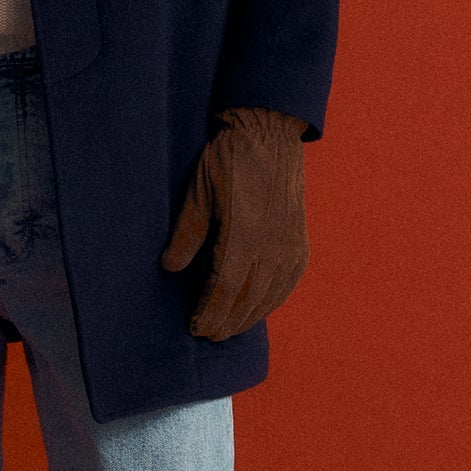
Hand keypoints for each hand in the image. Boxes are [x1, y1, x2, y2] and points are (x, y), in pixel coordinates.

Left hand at [160, 106, 309, 340]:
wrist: (270, 135)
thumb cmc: (229, 160)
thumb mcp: (199, 192)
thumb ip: (187, 233)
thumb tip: (170, 267)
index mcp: (244, 235)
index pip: (224, 289)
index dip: (209, 312)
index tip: (195, 326)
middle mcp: (272, 247)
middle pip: (247, 300)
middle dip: (226, 321)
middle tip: (208, 334)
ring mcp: (290, 246)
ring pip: (269, 296)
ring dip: (248, 317)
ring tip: (228, 329)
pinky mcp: (300, 243)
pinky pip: (286, 284)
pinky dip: (271, 301)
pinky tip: (257, 308)